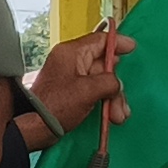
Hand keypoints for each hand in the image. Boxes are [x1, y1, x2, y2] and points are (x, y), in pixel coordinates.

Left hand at [30, 23, 133, 138]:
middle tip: (121, 103)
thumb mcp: (88, 91)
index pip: (99, 39)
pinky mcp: (71, 92)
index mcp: (71, 53)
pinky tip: (110, 116)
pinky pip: (93, 92)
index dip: (117, 42)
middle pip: (103, 65)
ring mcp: (71, 77)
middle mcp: (71, 62)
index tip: (132, 47)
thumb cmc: (55, 107)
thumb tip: (116, 84)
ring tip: (117, 116)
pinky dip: (104, 102)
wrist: (36, 128)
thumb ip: (109, 82)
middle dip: (116, 85)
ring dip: (112, 99)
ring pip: (101, 81)